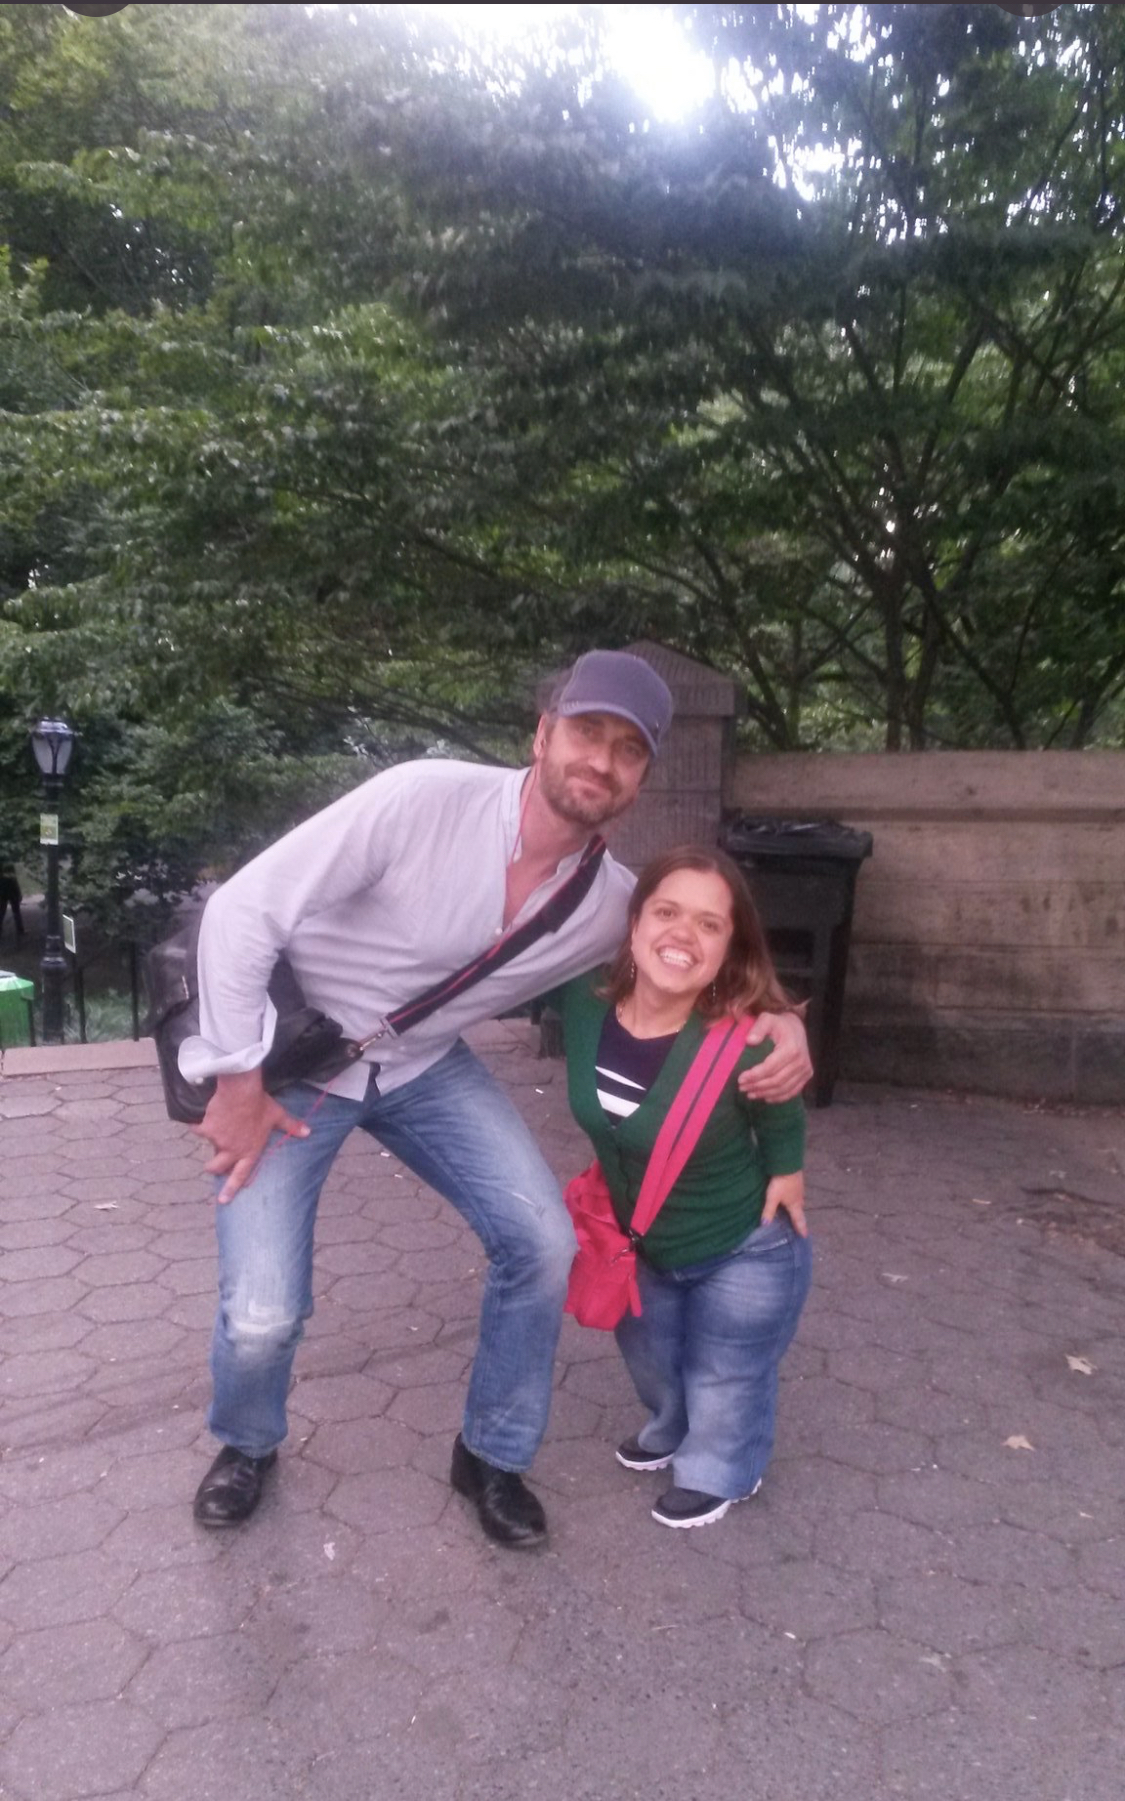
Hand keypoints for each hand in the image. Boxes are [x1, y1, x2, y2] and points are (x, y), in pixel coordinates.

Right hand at [192, 1069, 308, 1203]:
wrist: (240, 1092)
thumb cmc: (260, 1105)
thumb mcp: (277, 1115)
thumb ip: (291, 1126)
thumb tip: (308, 1132)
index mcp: (249, 1151)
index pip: (241, 1175)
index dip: (232, 1188)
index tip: (224, 1199)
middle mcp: (232, 1150)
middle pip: (217, 1168)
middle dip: (214, 1169)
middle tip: (212, 1167)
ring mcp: (217, 1141)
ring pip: (209, 1148)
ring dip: (209, 1144)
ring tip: (211, 1135)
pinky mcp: (205, 1129)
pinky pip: (198, 1128)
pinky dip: (197, 1123)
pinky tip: (200, 1116)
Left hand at [737, 1009, 811, 1102]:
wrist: (797, 1027)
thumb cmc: (779, 1024)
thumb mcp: (767, 1019)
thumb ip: (758, 1028)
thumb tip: (749, 1040)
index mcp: (791, 1049)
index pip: (770, 1068)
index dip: (754, 1075)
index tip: (740, 1079)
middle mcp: (801, 1062)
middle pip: (776, 1081)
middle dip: (757, 1086)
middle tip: (742, 1088)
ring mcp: (806, 1070)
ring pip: (784, 1089)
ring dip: (765, 1093)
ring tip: (750, 1094)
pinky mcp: (807, 1076)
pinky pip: (793, 1091)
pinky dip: (779, 1097)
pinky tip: (766, 1098)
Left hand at [761, 1171, 807, 1236]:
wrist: (788, 1164)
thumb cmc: (781, 1183)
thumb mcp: (772, 1198)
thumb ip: (769, 1211)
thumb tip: (765, 1225)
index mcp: (794, 1204)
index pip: (798, 1220)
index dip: (801, 1228)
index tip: (805, 1236)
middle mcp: (799, 1198)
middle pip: (800, 1210)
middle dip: (799, 1217)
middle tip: (799, 1224)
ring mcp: (799, 1189)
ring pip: (799, 1201)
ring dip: (797, 1207)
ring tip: (794, 1211)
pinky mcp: (797, 1181)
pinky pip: (797, 1193)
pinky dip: (794, 1198)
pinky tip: (791, 1195)